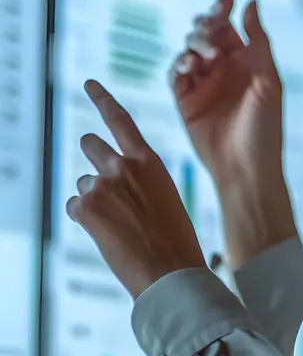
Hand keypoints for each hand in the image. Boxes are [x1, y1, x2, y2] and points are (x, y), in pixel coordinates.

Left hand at [66, 80, 206, 299]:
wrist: (169, 271)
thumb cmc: (175, 239)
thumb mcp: (165, 196)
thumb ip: (139, 179)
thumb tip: (113, 181)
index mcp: (148, 160)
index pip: (119, 119)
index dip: (102, 98)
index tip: (89, 84)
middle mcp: (123, 165)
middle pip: (91, 145)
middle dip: (91, 155)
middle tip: (101, 179)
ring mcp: (102, 185)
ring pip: (84, 183)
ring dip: (93, 199)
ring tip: (118, 224)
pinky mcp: (86, 208)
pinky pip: (74, 207)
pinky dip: (85, 221)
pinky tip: (107, 235)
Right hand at [168, 0, 296, 268]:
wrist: (246, 168)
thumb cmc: (265, 127)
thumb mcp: (268, 80)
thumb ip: (259, 40)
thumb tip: (251, 2)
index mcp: (245, 60)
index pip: (229, 25)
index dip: (223, 9)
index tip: (225, 2)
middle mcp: (222, 68)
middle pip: (204, 32)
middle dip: (205, 25)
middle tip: (212, 32)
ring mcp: (202, 84)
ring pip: (188, 49)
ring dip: (194, 44)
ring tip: (205, 57)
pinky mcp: (185, 100)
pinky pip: (175, 74)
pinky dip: (179, 65)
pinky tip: (190, 67)